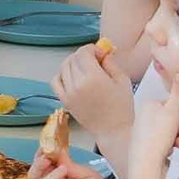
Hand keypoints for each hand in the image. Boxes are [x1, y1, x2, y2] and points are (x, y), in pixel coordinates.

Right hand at [32, 152, 124, 178]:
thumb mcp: (85, 173)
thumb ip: (70, 164)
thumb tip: (57, 150)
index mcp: (58, 176)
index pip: (42, 165)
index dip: (41, 155)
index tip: (45, 146)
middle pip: (35, 176)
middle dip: (38, 165)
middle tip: (46, 158)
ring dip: (53, 176)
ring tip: (64, 169)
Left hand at [53, 40, 136, 154]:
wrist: (113, 130)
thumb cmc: (122, 107)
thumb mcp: (122, 79)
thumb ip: (110, 62)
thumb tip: (102, 51)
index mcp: (93, 77)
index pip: (83, 52)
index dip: (92, 49)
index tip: (101, 53)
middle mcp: (77, 84)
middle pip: (72, 59)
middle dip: (83, 55)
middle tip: (95, 60)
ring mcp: (68, 93)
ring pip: (63, 67)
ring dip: (73, 63)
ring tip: (85, 68)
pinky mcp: (64, 101)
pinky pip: (56, 81)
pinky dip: (62, 75)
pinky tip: (73, 77)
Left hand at [128, 72, 178, 178]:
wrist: (145, 164)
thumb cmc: (157, 137)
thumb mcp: (173, 110)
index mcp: (149, 104)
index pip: (175, 104)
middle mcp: (144, 116)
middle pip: (174, 117)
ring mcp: (144, 131)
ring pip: (171, 130)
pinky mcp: (146, 144)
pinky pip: (165, 141)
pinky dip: (171, 145)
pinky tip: (171, 151)